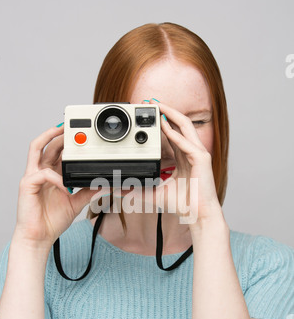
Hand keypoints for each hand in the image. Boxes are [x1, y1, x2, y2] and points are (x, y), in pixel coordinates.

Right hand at [14, 124, 93, 247]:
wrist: (39, 237)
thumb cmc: (52, 220)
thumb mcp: (76, 202)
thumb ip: (89, 191)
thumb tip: (105, 184)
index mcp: (51, 174)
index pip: (57, 151)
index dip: (66, 141)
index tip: (80, 134)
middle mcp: (40, 172)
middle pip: (47, 144)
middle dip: (60, 134)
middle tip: (75, 128)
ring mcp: (32, 177)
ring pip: (36, 148)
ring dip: (50, 138)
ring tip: (62, 133)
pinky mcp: (27, 185)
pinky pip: (43, 174)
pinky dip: (57, 178)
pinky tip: (67, 187)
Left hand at [147, 99, 222, 224]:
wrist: (197, 215)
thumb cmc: (182, 204)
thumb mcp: (154, 193)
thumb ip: (136, 189)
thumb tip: (117, 189)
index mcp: (183, 157)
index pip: (172, 133)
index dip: (161, 122)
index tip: (148, 115)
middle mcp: (191, 152)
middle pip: (179, 124)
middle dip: (166, 112)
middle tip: (151, 102)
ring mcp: (198, 154)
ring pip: (186, 126)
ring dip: (172, 115)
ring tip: (159, 107)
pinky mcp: (202, 159)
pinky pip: (187, 143)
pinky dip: (176, 135)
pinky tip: (165, 128)